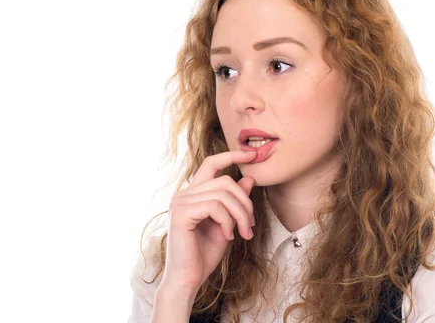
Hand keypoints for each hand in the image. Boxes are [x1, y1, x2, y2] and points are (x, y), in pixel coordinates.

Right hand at [159, 150, 257, 293]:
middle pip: (225, 181)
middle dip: (245, 203)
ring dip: (240, 215)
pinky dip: (228, 221)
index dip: (232, 155)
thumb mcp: (227, 223)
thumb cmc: (204, 254)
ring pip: (223, 194)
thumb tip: (249, 179)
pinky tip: (228, 236)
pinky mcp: (181, 213)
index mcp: (193, 193)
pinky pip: (215, 207)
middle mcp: (184, 193)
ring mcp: (180, 202)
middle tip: (251, 225)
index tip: (253, 154)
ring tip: (243, 233)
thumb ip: (235, 202)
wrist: (188, 279)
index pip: (212, 164)